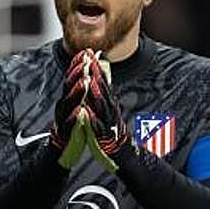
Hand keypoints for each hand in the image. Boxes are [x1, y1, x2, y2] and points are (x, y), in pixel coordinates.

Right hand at [49, 50, 94, 167]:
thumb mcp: (74, 107)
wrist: (58, 152)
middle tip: (85, 61)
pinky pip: (69, 124)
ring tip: (84, 81)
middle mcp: (63, 107)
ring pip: (68, 103)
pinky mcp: (64, 134)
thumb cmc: (69, 128)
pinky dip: (74, 117)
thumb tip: (86, 75)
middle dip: (76, 73)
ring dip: (76, 92)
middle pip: (68, 87)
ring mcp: (62, 119)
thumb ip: (78, 93)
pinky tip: (79, 111)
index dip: (78, 65)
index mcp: (68, 100)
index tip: (85, 52)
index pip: (72, 79)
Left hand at [81, 52, 129, 171]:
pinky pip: (98, 126)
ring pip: (102, 106)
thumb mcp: (109, 110)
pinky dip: (92, 119)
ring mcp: (108, 123)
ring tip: (90, 82)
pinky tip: (85, 112)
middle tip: (91, 61)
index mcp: (109, 104)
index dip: (97, 69)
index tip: (91, 54)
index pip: (102, 84)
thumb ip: (105, 96)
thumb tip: (102, 80)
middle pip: (103, 91)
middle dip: (97, 76)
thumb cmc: (113, 132)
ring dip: (96, 94)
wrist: (124, 153)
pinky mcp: (105, 136)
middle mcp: (110, 111)